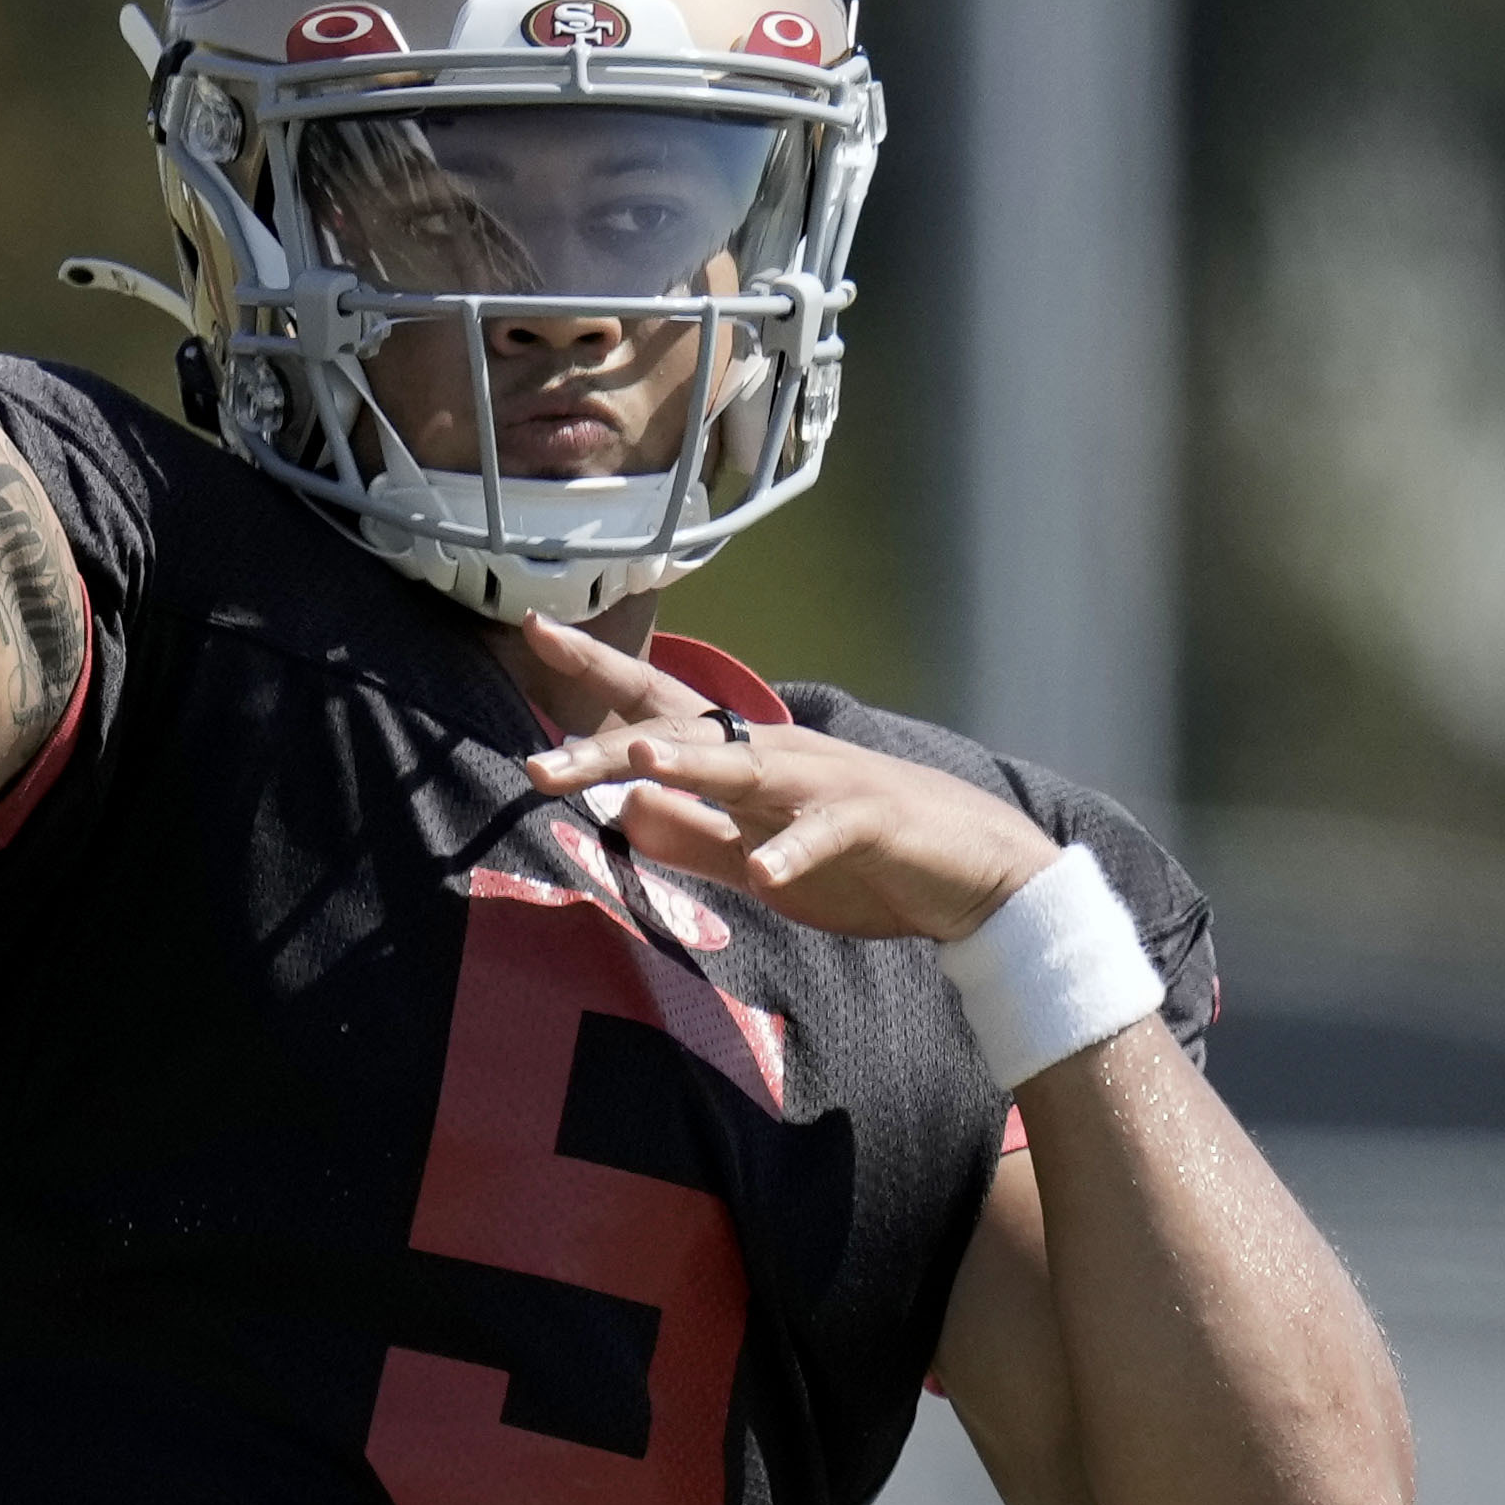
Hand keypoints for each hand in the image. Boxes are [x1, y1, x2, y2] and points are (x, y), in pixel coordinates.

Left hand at [515, 619, 1061, 942]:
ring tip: (638, 760)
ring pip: (749, 768)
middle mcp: (779, 756)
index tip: (532, 632)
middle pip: (685, 736)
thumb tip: (625, 815)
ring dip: (694, 764)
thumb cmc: (864, 861)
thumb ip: (695, 839)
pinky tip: (767, 870)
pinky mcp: (871, 824)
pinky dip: (797, 850)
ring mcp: (826, 784)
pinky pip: (827, 835)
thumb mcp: (761, 859)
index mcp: (748, 761)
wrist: (971, 872)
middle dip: (608, 746)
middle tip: (535, 765)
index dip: (596, 675)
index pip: (659, 708)